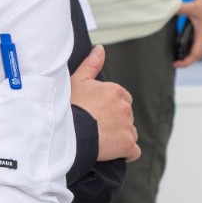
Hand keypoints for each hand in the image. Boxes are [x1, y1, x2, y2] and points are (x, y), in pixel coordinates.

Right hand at [71, 46, 137, 161]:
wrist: (67, 133)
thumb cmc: (69, 107)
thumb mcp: (77, 81)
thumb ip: (91, 64)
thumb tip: (100, 49)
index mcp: (115, 91)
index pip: (122, 99)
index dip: (110, 107)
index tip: (97, 113)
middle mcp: (125, 107)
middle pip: (126, 116)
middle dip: (116, 122)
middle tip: (97, 127)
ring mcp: (128, 127)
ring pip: (130, 133)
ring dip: (120, 137)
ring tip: (101, 140)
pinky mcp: (127, 144)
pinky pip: (133, 151)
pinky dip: (126, 153)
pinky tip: (113, 152)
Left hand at [175, 0, 201, 67]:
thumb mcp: (194, 6)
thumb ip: (180, 9)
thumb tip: (167, 10)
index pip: (194, 55)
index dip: (184, 62)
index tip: (175, 64)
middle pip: (198, 55)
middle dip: (187, 60)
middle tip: (176, 60)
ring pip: (201, 49)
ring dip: (191, 53)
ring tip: (179, 52)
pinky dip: (195, 45)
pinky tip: (187, 40)